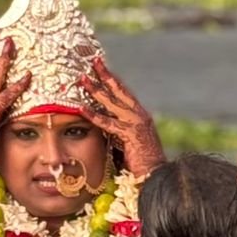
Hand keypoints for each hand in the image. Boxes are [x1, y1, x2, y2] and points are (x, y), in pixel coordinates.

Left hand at [79, 58, 164, 178]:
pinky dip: (93, 115)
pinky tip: (81, 108)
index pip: (124, 93)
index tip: (102, 68)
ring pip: (112, 102)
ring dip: (96, 89)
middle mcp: (139, 115)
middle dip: (106, 74)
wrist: (156, 175)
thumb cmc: (142, 164)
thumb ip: (117, 132)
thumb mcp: (128, 143)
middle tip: (94, 60)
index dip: (113, 80)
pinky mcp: (130, 134)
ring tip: (82, 78)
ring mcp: (136, 123)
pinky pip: (107, 122)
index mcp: (140, 116)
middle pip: (119, 90)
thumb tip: (103, 126)